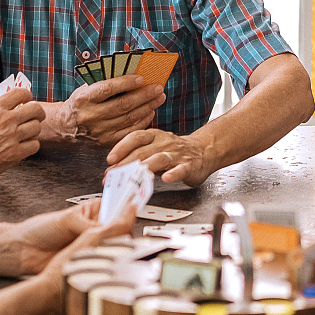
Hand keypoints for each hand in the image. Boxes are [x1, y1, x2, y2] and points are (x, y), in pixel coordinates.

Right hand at [0, 86, 42, 183]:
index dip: (28, 97)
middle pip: (35, 109)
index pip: (21, 93)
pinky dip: (31, 146)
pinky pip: (35, 145)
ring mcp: (11, 136)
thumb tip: (13, 107)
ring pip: (37, 127)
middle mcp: (4, 119)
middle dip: (37, 113)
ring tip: (26, 135)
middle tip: (35, 118)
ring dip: (33, 131)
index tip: (28, 101)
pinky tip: (23, 147)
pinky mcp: (15, 153)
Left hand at [8, 193, 141, 274]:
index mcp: (94, 211)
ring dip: (112, 247)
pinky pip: (104, 261)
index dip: (128, 208)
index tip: (136, 209)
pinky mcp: (90, 261)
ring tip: (106, 248)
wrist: (22, 251)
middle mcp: (97, 227)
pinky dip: (105, 261)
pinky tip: (101, 259)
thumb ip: (91, 224)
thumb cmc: (40, 230)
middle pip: (121, 228)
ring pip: (115, 245)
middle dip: (122, 231)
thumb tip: (111, 226)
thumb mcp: (67, 220)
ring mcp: (94, 244)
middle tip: (120, 234)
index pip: (118, 206)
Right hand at [50, 75, 165, 142]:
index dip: (126, 83)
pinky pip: (129, 131)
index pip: (108, 89)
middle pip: (123, 105)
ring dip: (147, 107)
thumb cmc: (81, 102)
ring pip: (129, 118)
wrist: (66, 126)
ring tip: (158, 98)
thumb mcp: (86, 89)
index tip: (142, 78)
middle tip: (158, 88)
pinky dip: (143, 121)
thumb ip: (105, 82)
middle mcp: (91, 115)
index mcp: (84, 99)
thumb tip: (132, 73)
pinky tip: (150, 112)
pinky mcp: (106, 141)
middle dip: (144, 95)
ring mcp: (99, 130)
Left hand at [105, 128, 220, 185]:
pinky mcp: (189, 165)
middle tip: (112, 176)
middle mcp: (164, 142)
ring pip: (159, 158)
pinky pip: (180, 169)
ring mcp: (177, 154)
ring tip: (133, 177)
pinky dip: (173, 174)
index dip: (121, 147)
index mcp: (154, 136)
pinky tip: (167, 178)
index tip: (109, 160)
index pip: (135, 138)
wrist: (204, 150)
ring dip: (144, 168)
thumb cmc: (174, 150)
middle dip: (125, 165)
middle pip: (142, 151)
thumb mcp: (154, 146)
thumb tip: (115, 166)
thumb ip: (138, 154)